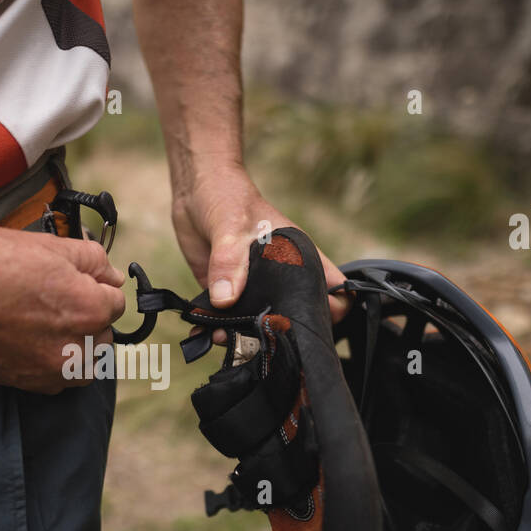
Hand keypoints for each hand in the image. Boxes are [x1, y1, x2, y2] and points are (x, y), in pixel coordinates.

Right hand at [0, 224, 126, 393]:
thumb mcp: (46, 245)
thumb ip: (91, 260)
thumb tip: (111, 274)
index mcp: (86, 309)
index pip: (115, 301)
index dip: (96, 285)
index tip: (75, 279)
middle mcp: (73, 348)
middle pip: (103, 335)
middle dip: (89, 316)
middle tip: (55, 297)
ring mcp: (48, 372)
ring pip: (84, 364)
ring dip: (77, 345)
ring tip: (47, 321)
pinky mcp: (24, 384)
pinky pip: (57, 380)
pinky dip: (54, 363)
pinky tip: (30, 340)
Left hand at [171, 162, 349, 338]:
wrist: (195, 191)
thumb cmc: (227, 196)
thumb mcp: (231, 226)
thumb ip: (229, 262)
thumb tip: (225, 300)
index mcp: (299, 258)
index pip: (335, 292)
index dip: (331, 312)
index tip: (308, 323)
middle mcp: (281, 278)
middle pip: (296, 317)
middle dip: (280, 334)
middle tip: (256, 339)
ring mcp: (255, 289)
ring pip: (260, 325)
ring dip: (242, 339)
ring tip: (221, 338)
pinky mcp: (228, 295)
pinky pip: (227, 321)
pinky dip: (215, 331)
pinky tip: (202, 335)